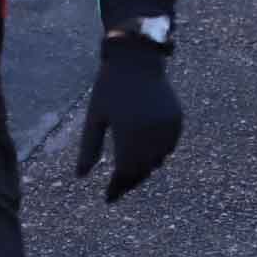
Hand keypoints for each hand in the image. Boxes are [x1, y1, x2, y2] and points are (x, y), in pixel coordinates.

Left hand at [74, 38, 181, 201]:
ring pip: (157, 162)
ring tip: (128, 174)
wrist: (137, 58)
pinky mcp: (177, 121)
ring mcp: (167, 127)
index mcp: (129, 131)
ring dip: (143, 170)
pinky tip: (145, 155)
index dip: (116, 188)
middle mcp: (151, 132)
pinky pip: (168, 148)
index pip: (124, 171)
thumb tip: (80, 176)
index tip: (108, 198)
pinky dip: (157, 155)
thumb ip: (89, 147)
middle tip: (117, 190)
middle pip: (142, 170)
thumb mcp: (95, 116)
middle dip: (129, 182)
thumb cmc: (110, 86)